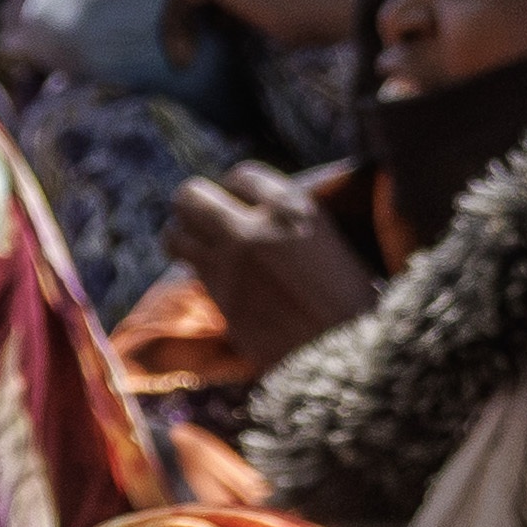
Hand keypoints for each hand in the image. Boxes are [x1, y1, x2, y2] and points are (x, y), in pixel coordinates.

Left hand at [165, 160, 378, 364]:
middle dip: (194, 205)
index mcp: (293, 207)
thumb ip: (287, 222)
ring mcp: (230, 266)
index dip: (237, 190)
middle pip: (190, 196)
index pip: (240, 175)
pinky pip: (189, 274)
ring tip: (197, 245)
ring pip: (174, 235)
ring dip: (181, 238)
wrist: (351, 351)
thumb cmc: (353, 297)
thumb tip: (256, 216)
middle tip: (204, 219)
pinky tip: (213, 277)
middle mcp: (255, 229)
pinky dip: (196, 272)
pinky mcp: (218, 301)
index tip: (241, 203)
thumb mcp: (328, 239)